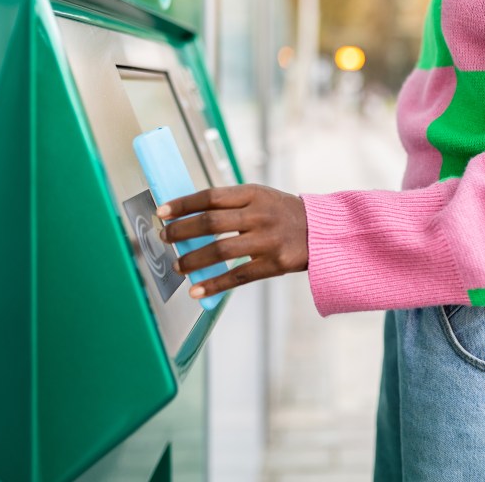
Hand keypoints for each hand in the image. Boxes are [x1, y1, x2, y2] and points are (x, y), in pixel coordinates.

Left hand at [156, 184, 307, 298]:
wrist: (322, 231)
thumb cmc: (283, 213)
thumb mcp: (261, 197)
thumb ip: (231, 204)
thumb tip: (188, 216)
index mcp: (253, 194)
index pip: (210, 196)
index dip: (183, 204)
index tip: (161, 211)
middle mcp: (260, 215)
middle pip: (211, 223)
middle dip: (181, 231)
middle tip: (164, 237)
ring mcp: (267, 240)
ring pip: (220, 250)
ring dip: (193, 260)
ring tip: (177, 265)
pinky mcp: (274, 264)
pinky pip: (237, 276)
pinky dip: (214, 284)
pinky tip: (197, 291)